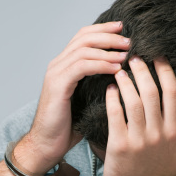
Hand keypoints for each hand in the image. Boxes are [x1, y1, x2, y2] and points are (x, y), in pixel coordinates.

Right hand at [16, 22, 129, 172]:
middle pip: (84, 38)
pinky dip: (101, 65)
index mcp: (64, 66)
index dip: (103, 30)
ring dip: (108, 50)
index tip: (123, 29)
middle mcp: (57, 65)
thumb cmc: (68, 127)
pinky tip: (116, 69)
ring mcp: (56, 73)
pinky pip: (81, 67)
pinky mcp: (57, 85)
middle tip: (129, 41)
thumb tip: (123, 76)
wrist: (47, 145)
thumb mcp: (87, 100)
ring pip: (84, 49)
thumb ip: (98, 84)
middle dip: (109, 36)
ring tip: (126, 54)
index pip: (83, 37)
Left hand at [103, 57, 175, 175]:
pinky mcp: (119, 146)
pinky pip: (115, 115)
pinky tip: (110, 89)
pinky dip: (112, 99)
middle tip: (134, 57)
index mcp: (174, 133)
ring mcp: (138, 140)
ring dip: (126, 81)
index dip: (165, 72)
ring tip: (120, 70)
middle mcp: (157, 134)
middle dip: (143, 71)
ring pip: (132, 101)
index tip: (158, 58)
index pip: (173, 94)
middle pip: (151, 92)